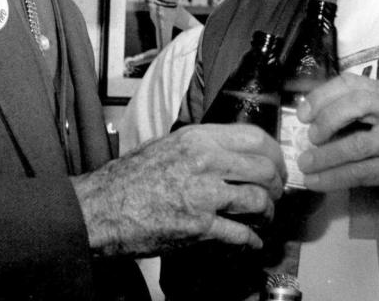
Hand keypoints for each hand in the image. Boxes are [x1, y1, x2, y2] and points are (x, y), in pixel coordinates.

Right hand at [71, 123, 284, 256]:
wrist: (100, 208)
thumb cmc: (129, 178)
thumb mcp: (167, 145)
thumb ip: (202, 145)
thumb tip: (233, 152)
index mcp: (198, 138)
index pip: (255, 137)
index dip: (275, 153)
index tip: (278, 164)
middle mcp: (205, 162)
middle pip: (264, 169)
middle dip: (277, 184)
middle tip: (276, 193)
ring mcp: (203, 195)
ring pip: (258, 200)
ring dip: (268, 212)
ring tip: (265, 218)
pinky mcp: (198, 226)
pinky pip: (240, 233)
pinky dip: (252, 240)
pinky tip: (253, 242)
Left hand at [295, 73, 378, 207]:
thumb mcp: (378, 118)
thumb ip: (349, 114)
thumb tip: (305, 122)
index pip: (352, 83)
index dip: (322, 95)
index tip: (302, 114)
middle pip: (359, 104)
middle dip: (327, 119)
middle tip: (310, 137)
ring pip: (358, 144)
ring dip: (325, 156)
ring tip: (305, 165)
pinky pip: (361, 173)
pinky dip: (333, 178)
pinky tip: (316, 182)